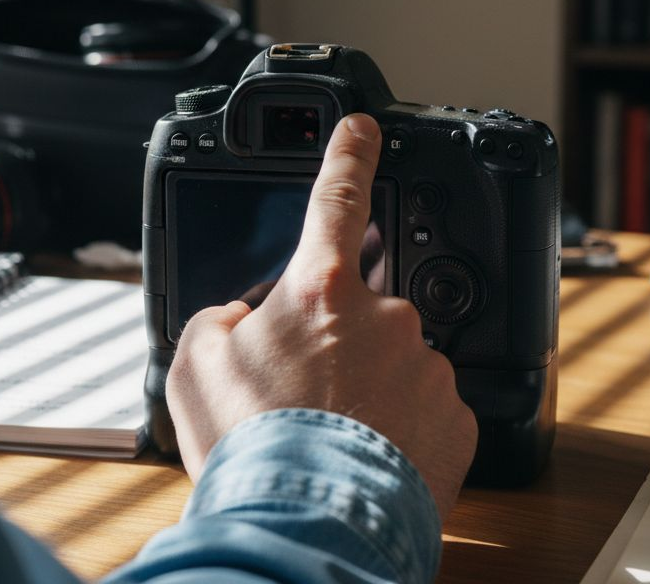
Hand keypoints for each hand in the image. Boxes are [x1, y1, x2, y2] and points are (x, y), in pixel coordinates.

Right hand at [166, 113, 478, 520]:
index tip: (364, 126)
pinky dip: (398, 427)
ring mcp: (425, 365)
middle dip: (335, 342)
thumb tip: (240, 317)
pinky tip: (366, 455)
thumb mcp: (194, 366)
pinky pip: (424, 407)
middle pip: (359, 308)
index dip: (349, 153)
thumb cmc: (249, 446)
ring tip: (330, 436)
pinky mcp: (455, 416)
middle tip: (302, 396)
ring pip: (393, 361)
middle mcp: (384, 315)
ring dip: (366, 389)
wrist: (306, 523)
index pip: (336, 198)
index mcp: (321, 290)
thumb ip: (217, 319)